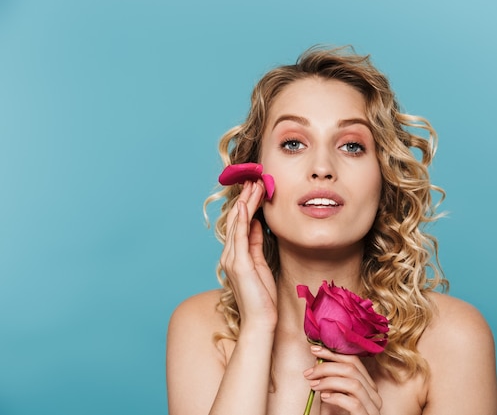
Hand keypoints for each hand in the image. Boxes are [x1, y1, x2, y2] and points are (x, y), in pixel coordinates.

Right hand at [220, 180, 276, 331]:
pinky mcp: (239, 265)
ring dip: (246, 203)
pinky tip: (245, 206)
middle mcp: (231, 255)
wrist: (261, 320)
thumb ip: (256, 243)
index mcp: (236, 255)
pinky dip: (242, 220)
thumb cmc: (263, 296)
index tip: (257, 187)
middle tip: (255, 178)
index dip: (248, 204)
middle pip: (237, 219)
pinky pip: (240, 237)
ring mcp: (232, 259)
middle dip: (246, 198)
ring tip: (254, 185)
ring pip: (237, 224)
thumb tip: (257, 223)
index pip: (240, 223)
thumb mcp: (262, 263)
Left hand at [304, 346, 381, 414]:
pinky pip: (353, 402)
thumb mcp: (333, 397)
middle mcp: (374, 395)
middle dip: (327, 366)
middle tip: (309, 372)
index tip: (314, 349)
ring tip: (313, 385)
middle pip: (352, 368)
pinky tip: (324, 397)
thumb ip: (330, 380)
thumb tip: (317, 360)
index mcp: (368, 386)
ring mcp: (372, 407)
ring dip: (328, 380)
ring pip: (353, 383)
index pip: (353, 360)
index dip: (333, 353)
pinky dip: (336, 396)